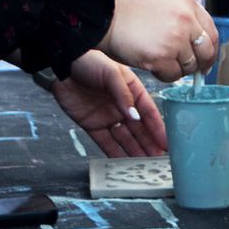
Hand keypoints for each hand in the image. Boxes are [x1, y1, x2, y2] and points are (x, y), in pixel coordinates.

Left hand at [49, 51, 166, 156]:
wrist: (61, 66)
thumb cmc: (89, 62)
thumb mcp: (111, 73)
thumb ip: (124, 96)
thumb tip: (135, 117)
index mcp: (133, 91)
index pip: (149, 113)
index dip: (158, 129)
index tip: (166, 143)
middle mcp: (123, 106)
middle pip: (139, 129)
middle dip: (149, 145)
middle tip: (158, 161)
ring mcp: (108, 117)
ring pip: (125, 138)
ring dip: (135, 151)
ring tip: (144, 166)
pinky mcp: (92, 125)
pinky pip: (106, 142)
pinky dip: (114, 153)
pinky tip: (123, 163)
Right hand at [100, 0, 213, 80]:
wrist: (104, 18)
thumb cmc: (130, 14)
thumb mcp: (164, 4)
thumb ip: (185, 18)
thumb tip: (202, 45)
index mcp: (188, 3)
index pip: (212, 32)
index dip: (211, 50)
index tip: (206, 60)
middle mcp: (185, 19)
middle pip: (206, 51)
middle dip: (200, 64)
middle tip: (190, 70)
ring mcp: (174, 38)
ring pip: (190, 65)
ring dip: (178, 69)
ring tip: (162, 62)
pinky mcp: (161, 56)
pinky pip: (173, 75)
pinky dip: (165, 75)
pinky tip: (153, 67)